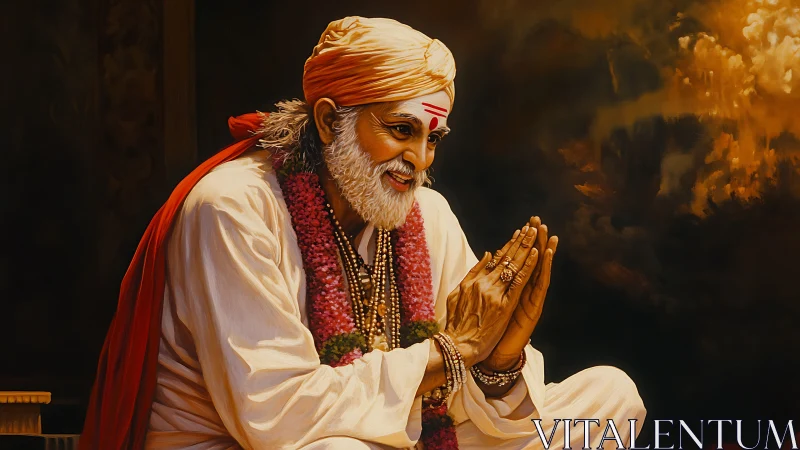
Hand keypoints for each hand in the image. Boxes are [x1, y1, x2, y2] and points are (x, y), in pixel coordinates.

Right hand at [444, 226, 540, 366]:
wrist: (456, 346)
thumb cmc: (455, 325)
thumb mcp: (457, 295)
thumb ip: (472, 274)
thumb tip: (487, 255)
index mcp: (473, 281)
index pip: (495, 259)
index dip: (509, 245)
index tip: (518, 232)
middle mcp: (484, 284)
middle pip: (507, 258)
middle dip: (520, 240)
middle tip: (532, 225)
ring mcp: (494, 294)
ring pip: (514, 266)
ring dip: (526, 247)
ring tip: (536, 232)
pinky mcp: (504, 306)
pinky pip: (519, 282)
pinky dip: (528, 267)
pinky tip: (536, 254)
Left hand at [481, 216, 557, 371]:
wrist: (486, 352)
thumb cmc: (483, 328)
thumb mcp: (482, 298)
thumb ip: (486, 278)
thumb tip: (488, 256)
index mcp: (509, 288)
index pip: (518, 260)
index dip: (522, 242)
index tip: (525, 224)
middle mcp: (522, 292)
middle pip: (530, 261)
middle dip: (534, 241)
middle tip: (538, 221)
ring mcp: (529, 299)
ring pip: (538, 270)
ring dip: (544, 251)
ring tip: (549, 234)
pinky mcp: (532, 307)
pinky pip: (539, 285)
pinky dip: (542, 269)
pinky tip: (546, 254)